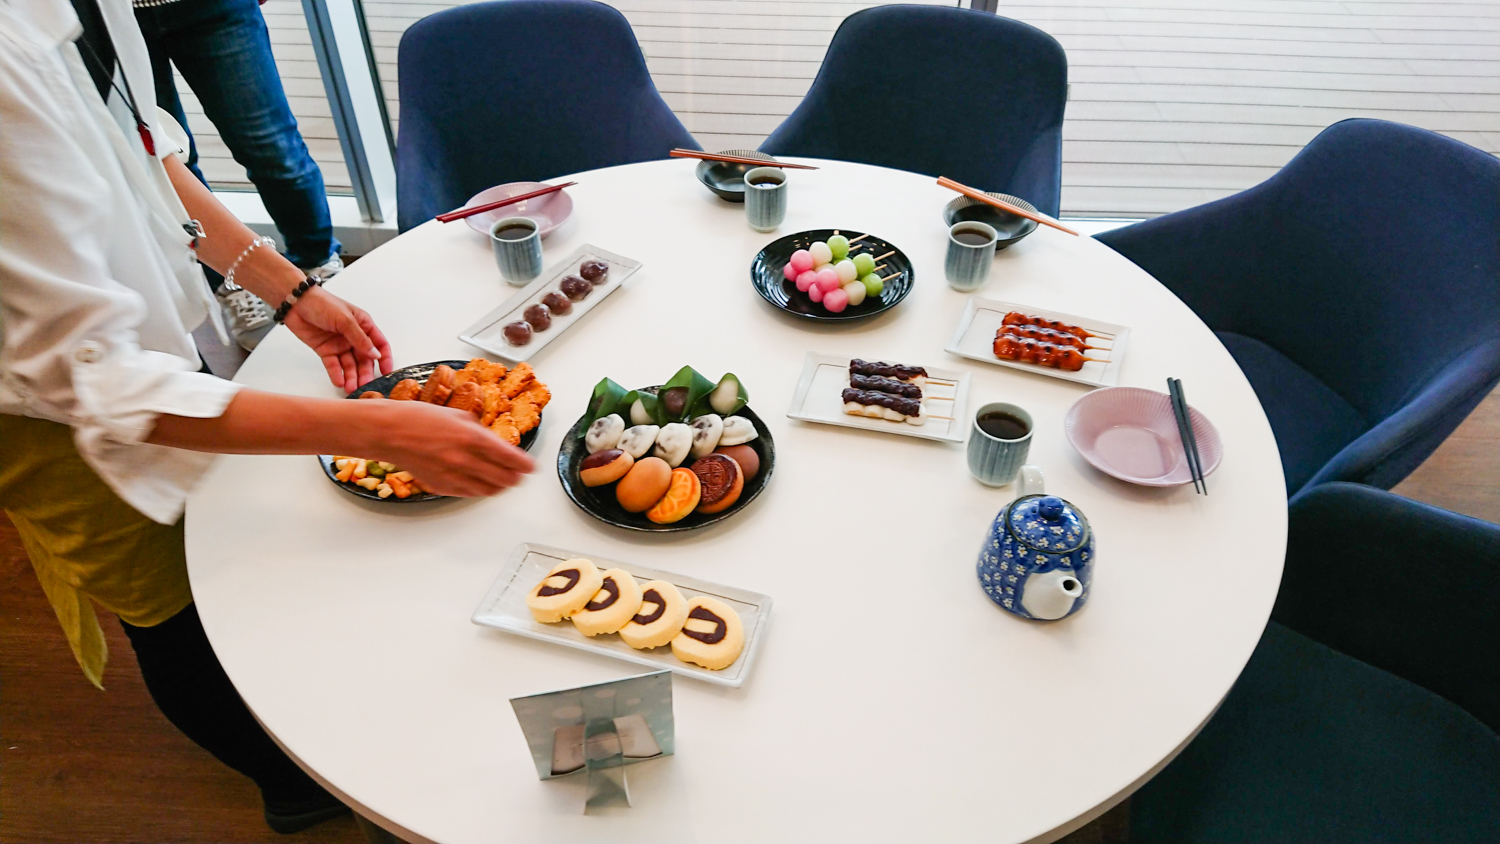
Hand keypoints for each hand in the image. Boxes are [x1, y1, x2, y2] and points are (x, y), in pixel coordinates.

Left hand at [283, 286, 393, 392]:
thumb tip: (376, 355)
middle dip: (365, 373)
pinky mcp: (326, 350)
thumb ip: (360, 339)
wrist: (296, 303)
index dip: (384, 358)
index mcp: (363, 325)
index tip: (386, 372)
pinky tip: (339, 382)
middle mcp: (353, 336)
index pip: (379, 344)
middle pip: (364, 359)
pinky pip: (333, 365)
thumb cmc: (323, 304)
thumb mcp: (345, 320)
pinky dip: (336, 374)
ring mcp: (339, 344)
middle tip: (364, 386)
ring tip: (350, 388)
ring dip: (351, 376)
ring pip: (349, 364)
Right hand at [366, 401, 534, 496]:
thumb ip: (481, 431)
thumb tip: (497, 443)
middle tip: (520, 475)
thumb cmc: (420, 418)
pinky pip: (470, 494)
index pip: (511, 458)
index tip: (532, 467)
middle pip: (505, 478)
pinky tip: (482, 484)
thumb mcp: (459, 415)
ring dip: (501, 486)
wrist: (390, 432)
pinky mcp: (442, 486)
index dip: (526, 465)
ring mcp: (453, 475)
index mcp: (473, 437)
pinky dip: (480, 491)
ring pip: (490, 490)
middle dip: (517, 477)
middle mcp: (465, 459)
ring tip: (504, 481)